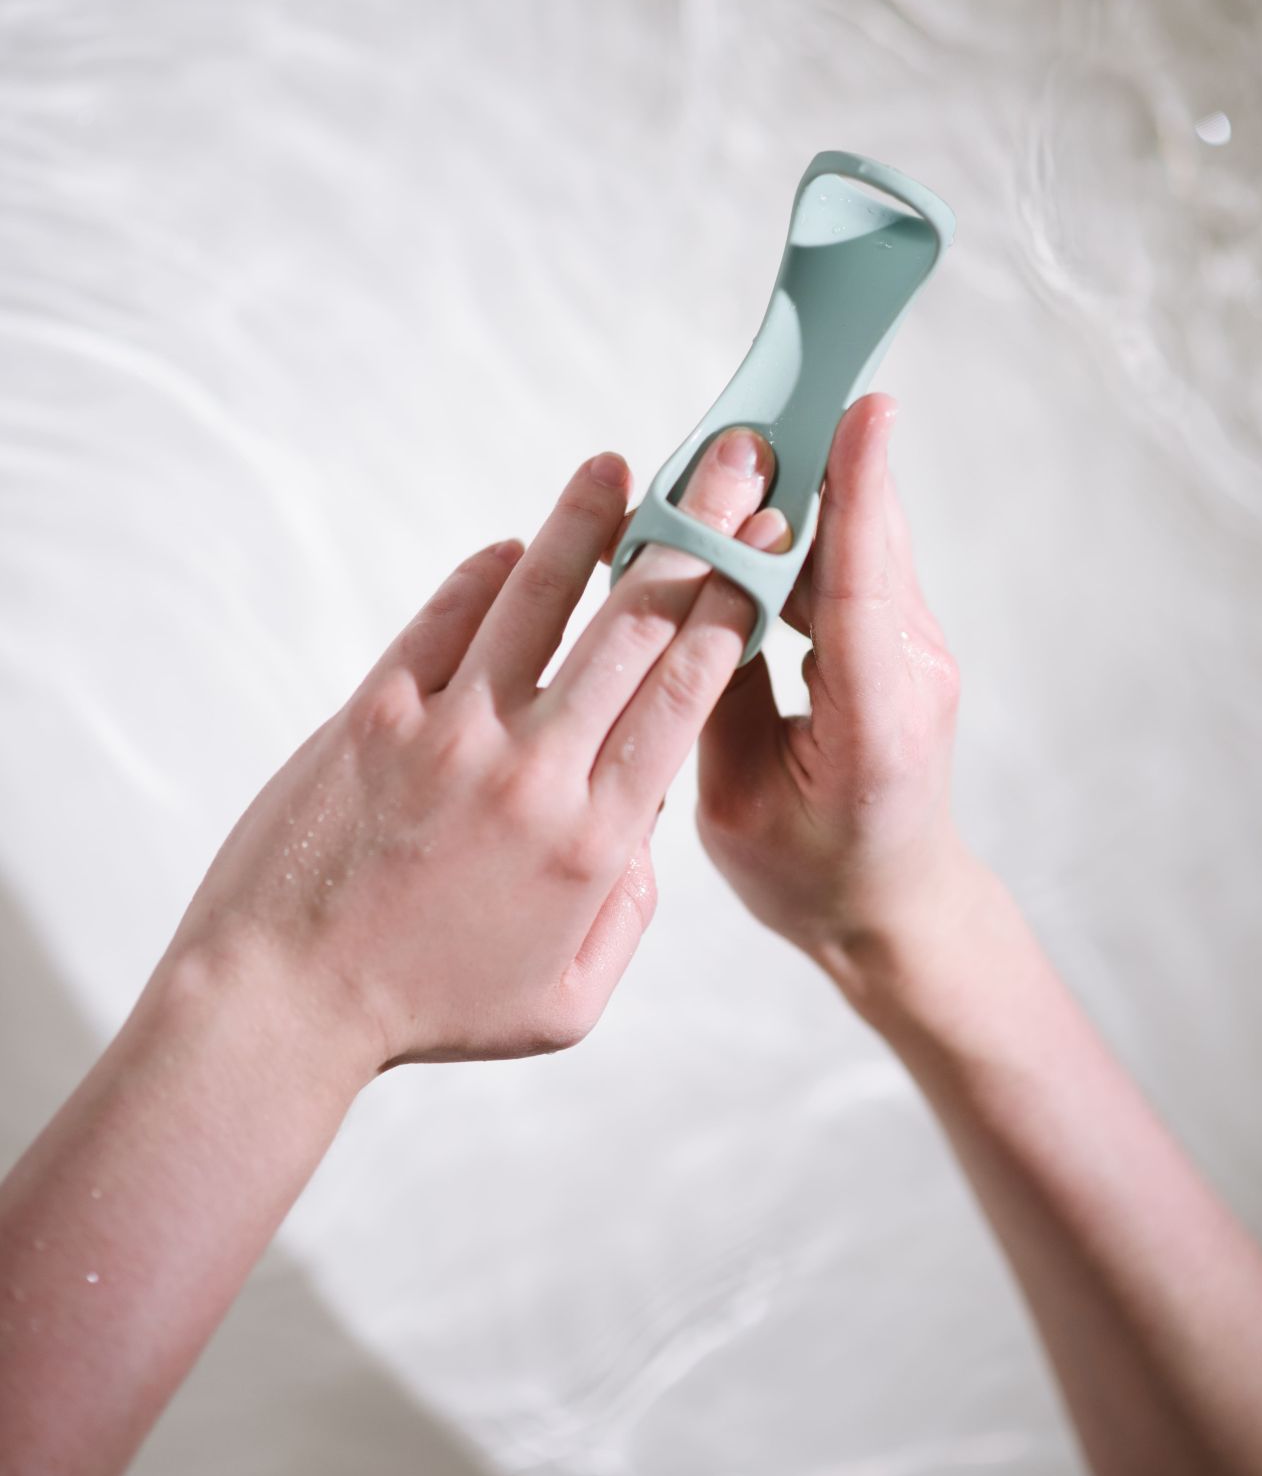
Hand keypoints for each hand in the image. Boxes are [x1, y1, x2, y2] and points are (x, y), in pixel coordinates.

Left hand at [168, 428, 787, 1080]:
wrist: (283, 1000)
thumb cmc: (427, 1007)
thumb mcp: (565, 1000)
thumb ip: (629, 911)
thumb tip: (644, 821)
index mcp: (595, 842)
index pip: (685, 695)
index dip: (734, 609)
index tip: (763, 552)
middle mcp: (535, 774)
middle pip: (634, 627)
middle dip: (696, 538)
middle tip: (729, 472)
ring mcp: (452, 735)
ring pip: (538, 599)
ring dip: (586, 523)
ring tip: (615, 467)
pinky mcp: (375, 714)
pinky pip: (445, 619)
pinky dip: (486, 573)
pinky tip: (516, 546)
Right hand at [690, 394, 968, 1023]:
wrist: (890, 908)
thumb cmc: (808, 875)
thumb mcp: (733, 803)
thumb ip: (712, 693)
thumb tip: (684, 587)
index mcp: (873, 726)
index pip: (863, 589)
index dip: (857, 495)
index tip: (864, 408)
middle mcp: (911, 673)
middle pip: (858, 544)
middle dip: (801, 472)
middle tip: (737, 416)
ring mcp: (915, 652)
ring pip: (856, 545)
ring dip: (796, 496)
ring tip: (729, 454)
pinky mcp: (899, 640)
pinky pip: (850, 566)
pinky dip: (799, 534)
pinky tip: (748, 512)